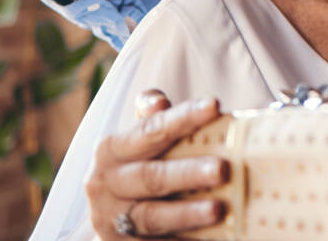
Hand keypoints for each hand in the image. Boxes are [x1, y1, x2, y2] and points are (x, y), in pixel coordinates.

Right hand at [87, 92, 229, 239]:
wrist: (110, 213)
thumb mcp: (138, 140)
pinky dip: (182, 240)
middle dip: (187, 173)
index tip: (214, 106)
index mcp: (111, 150)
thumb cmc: (136, 166)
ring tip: (219, 209)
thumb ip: (152, 118)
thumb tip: (159, 102)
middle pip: (151, 177)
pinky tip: (213, 236)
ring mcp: (112, 219)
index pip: (151, 130)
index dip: (183, 118)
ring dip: (186, 214)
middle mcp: (105, 184)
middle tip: (222, 168)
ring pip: (152, 217)